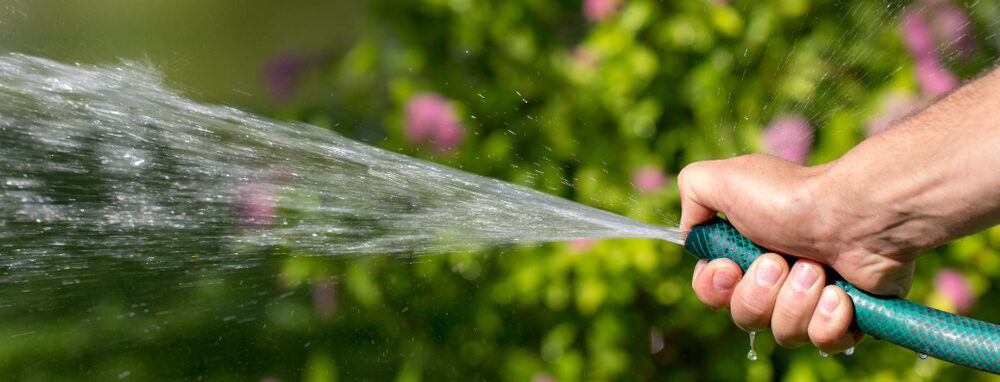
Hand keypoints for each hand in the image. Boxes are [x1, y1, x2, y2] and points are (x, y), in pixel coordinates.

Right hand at [678, 154, 912, 351]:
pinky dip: (829, 320)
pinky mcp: (848, 317)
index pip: (712, 292)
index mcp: (745, 251)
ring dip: (796, 302)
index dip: (714, 288)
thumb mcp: (723, 177)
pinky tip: (840, 294)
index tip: (729, 268)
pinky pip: (825, 343)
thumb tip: (690, 231)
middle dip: (760, 293)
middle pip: (745, 317)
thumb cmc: (792, 197)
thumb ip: (691, 192)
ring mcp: (812, 300)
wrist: (858, 213)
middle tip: (781, 261)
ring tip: (817, 269)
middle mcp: (776, 278)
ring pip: (784, 333)